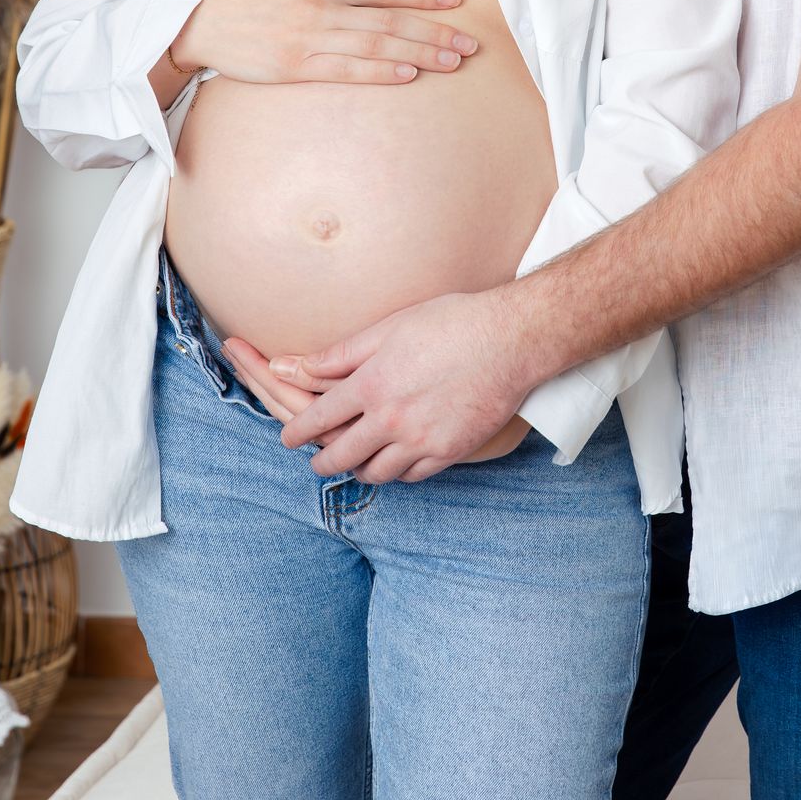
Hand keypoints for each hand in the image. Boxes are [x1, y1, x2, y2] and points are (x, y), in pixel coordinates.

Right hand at [171, 0, 478, 84]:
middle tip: (469, 43)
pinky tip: (408, 75)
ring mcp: (309, 39)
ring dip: (418, 54)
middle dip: (434, 32)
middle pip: (389, 20)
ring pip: (375, 46)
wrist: (203, 23)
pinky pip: (346, 71)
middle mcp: (321, 8)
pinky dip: (379, 72)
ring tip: (452, 61)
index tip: (456, 3)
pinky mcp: (297, 68)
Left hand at [253, 290, 533, 482]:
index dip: (297, 431)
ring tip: (355, 462)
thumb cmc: (451, 323)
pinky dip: (397, 472)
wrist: (512, 340)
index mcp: (372, 384)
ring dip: (358, 469)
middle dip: (322, 460)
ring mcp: (422, 440)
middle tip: (317, 459)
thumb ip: (340, 354)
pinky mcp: (450, 452)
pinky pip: (412, 476)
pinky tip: (395, 461)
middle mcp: (392, 420)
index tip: (288, 438)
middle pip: (341, 455)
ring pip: (375, 473)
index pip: (318, 418)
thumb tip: (291, 365)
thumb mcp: (389, 328)